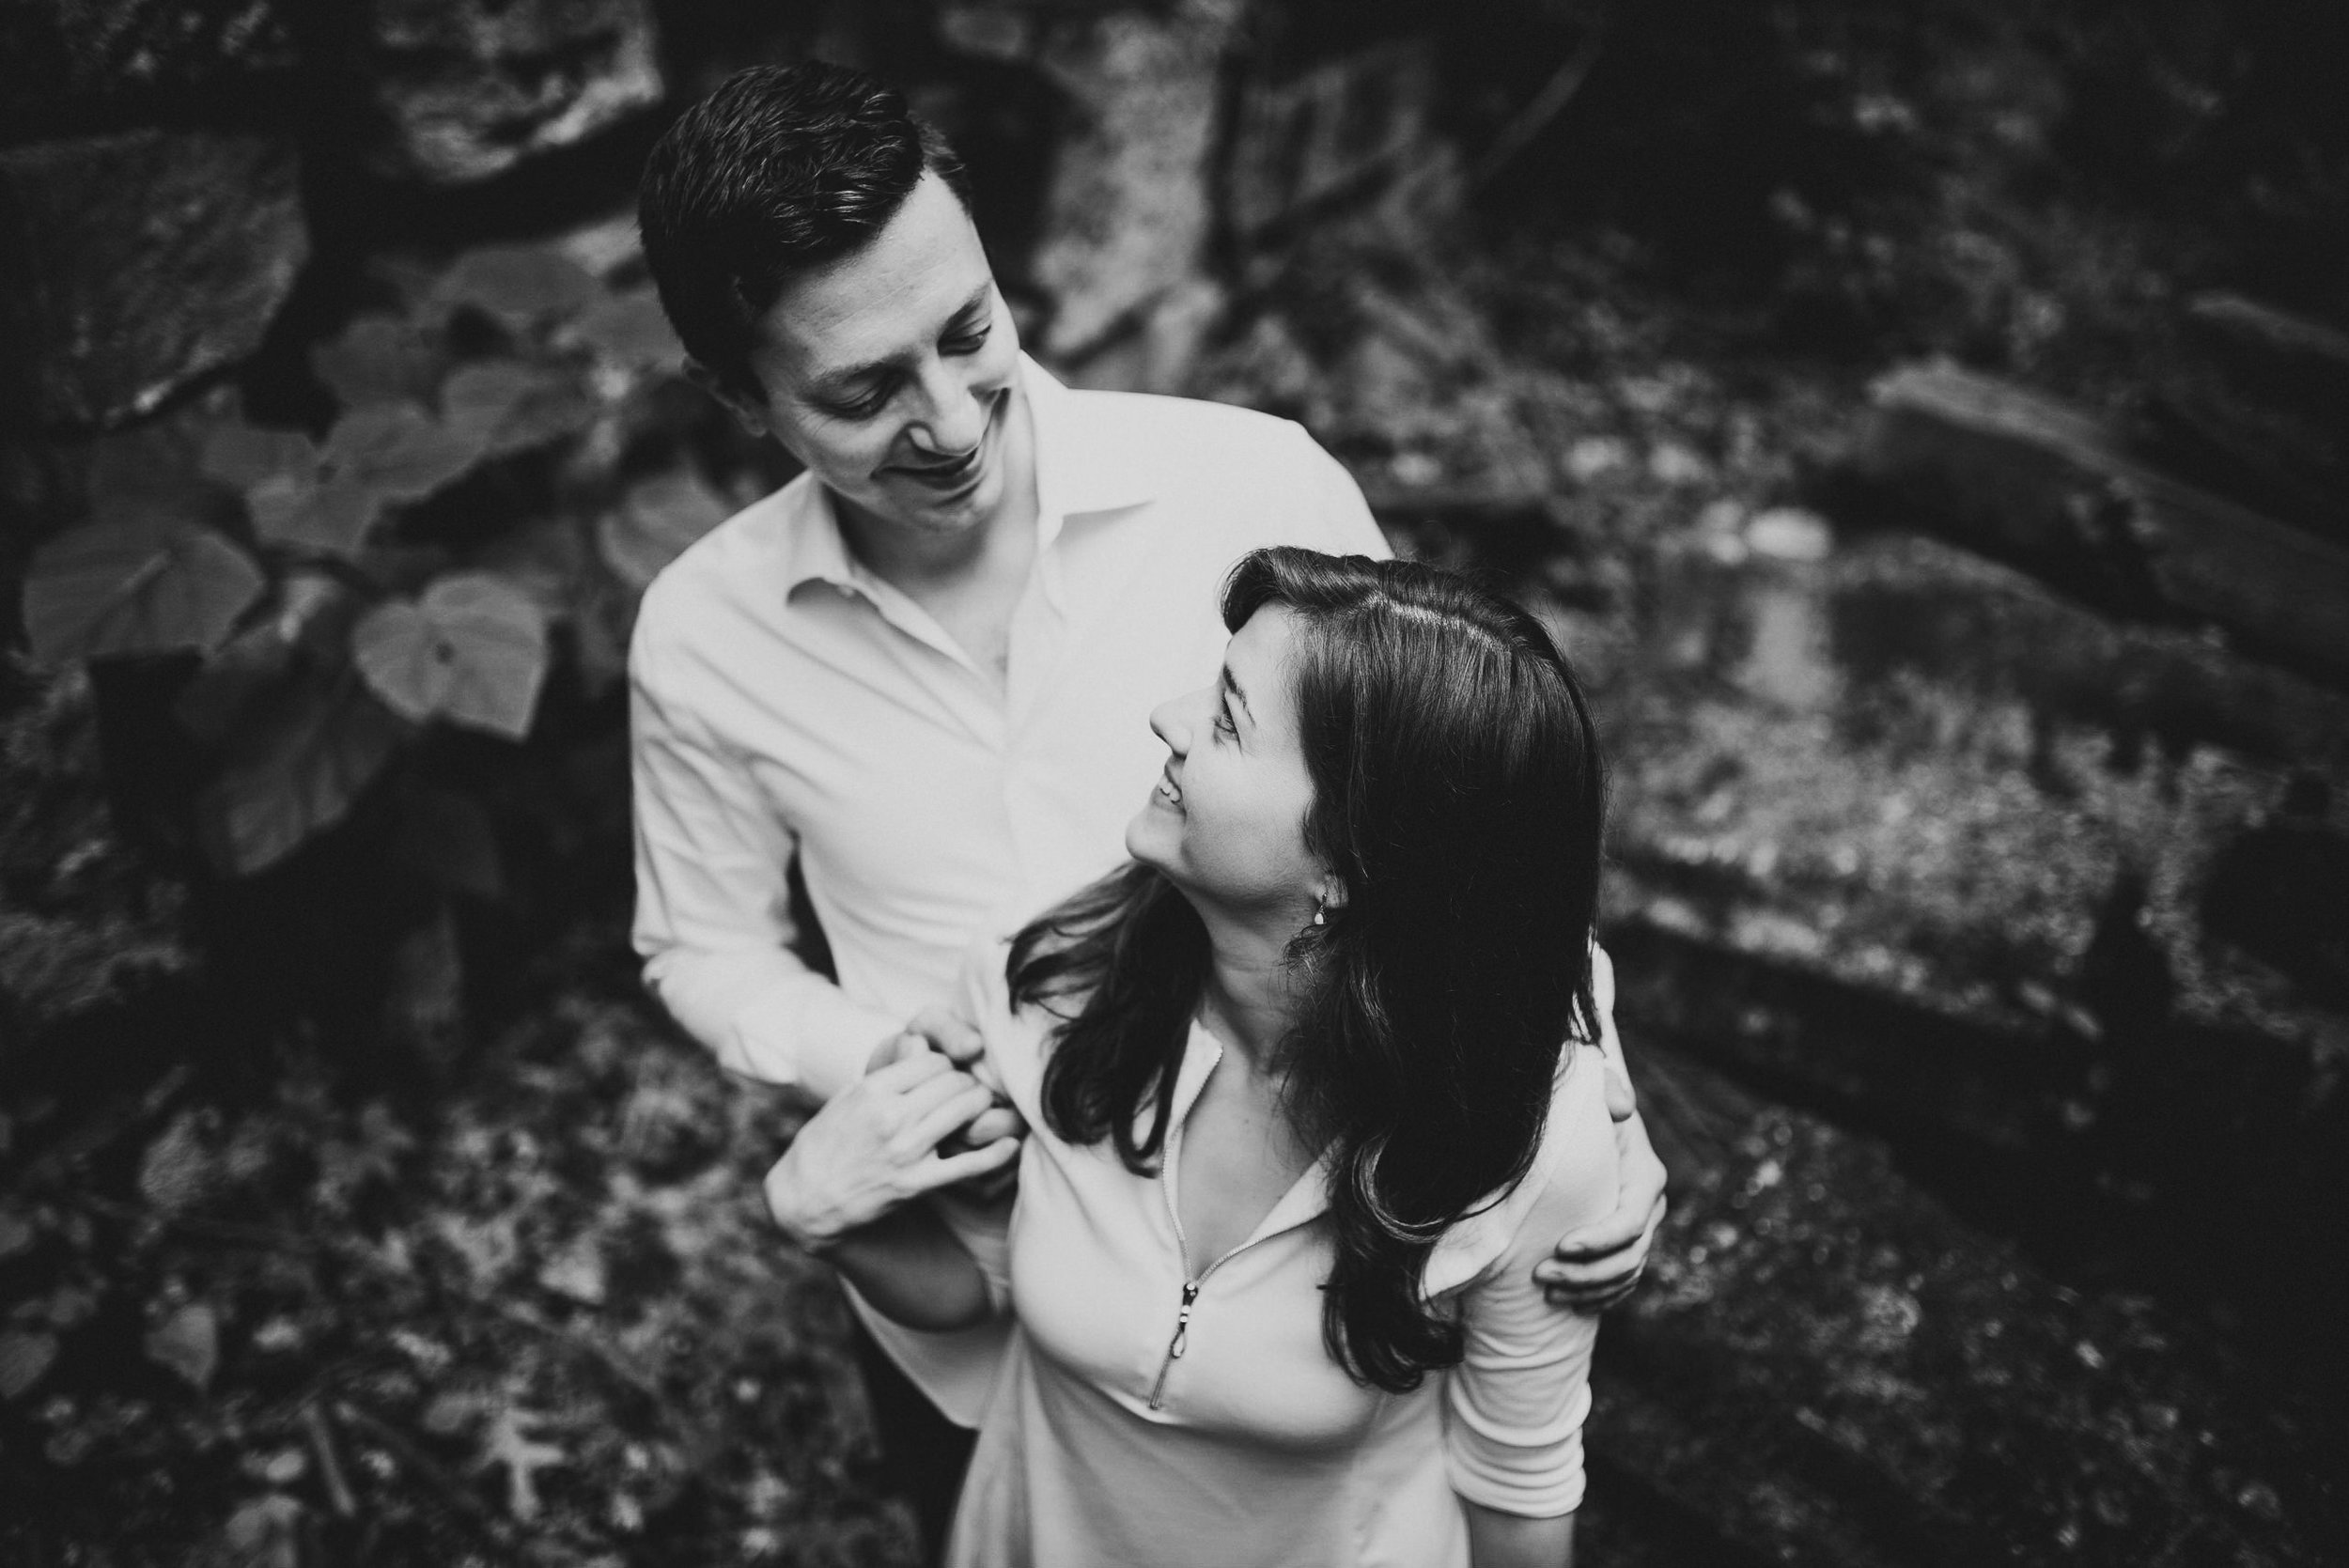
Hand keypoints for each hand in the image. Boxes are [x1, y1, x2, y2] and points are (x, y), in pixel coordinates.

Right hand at [765, 1050, 1018, 1251]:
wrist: (805, 1198)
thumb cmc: (825, 1144)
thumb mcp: (846, 1099)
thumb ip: (886, 1075)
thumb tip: (921, 1048)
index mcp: (873, 1091)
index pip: (932, 1060)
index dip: (946, 1065)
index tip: (947, 1074)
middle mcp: (891, 1116)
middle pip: (954, 1081)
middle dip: (967, 1082)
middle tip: (970, 1090)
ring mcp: (906, 1150)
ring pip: (966, 1110)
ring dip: (980, 1106)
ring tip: (981, 1109)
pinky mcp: (917, 1183)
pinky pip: (968, 1164)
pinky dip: (996, 1153)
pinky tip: (1010, 1144)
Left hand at [1535, 1107, 1667, 1311]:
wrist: (1589, 1126)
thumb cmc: (1587, 1108)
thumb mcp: (1594, 1091)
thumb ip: (1606, 1090)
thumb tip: (1621, 1108)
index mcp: (1645, 1176)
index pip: (1631, 1221)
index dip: (1600, 1240)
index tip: (1561, 1246)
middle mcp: (1650, 1207)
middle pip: (1628, 1257)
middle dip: (1586, 1273)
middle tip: (1541, 1276)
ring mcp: (1642, 1230)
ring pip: (1625, 1275)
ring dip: (1588, 1290)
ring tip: (1547, 1293)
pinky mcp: (1628, 1246)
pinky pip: (1623, 1283)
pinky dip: (1600, 1298)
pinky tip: (1571, 1305)